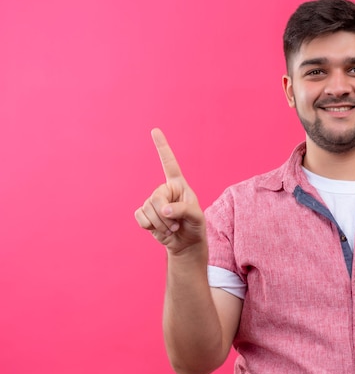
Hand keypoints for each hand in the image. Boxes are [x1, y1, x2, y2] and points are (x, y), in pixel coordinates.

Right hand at [135, 129, 205, 253]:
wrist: (186, 243)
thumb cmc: (194, 226)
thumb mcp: (196, 217)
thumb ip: (183, 210)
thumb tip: (163, 209)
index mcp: (178, 185)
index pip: (169, 163)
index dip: (162, 147)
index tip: (154, 130)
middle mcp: (164, 190)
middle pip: (155, 197)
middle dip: (165, 215)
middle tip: (176, 224)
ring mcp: (152, 201)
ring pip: (147, 209)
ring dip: (160, 224)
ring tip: (171, 227)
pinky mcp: (144, 213)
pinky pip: (140, 218)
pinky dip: (150, 227)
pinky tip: (160, 230)